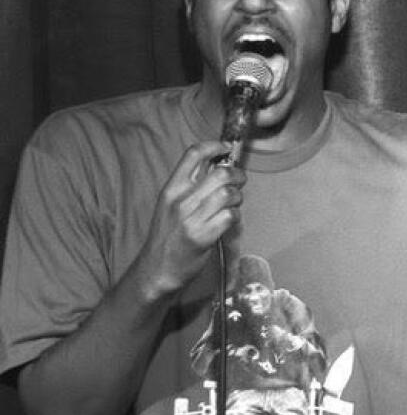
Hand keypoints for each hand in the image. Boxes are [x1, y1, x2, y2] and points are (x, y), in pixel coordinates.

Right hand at [134, 141, 244, 299]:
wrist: (158, 268)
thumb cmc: (168, 236)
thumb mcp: (171, 205)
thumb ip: (191, 186)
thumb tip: (216, 166)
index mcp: (171, 188)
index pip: (193, 154)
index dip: (215, 146)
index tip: (227, 148)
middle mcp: (180, 200)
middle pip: (220, 173)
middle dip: (237, 175)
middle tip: (240, 182)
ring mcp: (191, 218)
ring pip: (229, 194)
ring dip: (238, 197)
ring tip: (234, 204)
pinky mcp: (203, 236)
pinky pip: (231, 216)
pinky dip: (236, 217)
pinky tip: (231, 221)